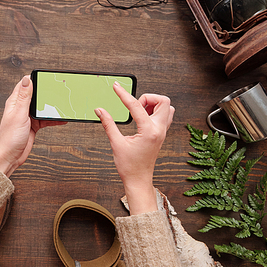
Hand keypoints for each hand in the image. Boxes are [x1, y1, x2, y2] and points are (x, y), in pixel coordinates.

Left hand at [0, 76, 65, 176]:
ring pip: (42, 107)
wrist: (10, 156)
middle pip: (35, 95)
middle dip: (46, 92)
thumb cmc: (10, 138)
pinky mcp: (33, 126)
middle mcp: (21, 108)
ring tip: (62, 104)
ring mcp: (27, 117)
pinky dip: (53, 119)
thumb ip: (24, 97)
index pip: (24, 85)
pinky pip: (45, 119)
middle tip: (58, 89)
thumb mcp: (19, 114)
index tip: (45, 76)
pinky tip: (62, 119)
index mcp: (15, 102)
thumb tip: (26, 79)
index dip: (34, 79)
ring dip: (51, 106)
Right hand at [95, 82, 174, 214]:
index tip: (116, 87)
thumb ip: (108, 124)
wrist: (139, 180)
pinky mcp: (161, 134)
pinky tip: (143, 118)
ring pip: (166, 107)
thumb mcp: (116, 143)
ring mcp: (162, 132)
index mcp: (149, 131)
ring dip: (153, 104)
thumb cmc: (129, 166)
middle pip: (162, 101)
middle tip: (134, 105)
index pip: (136, 105)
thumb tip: (100, 110)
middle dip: (147, 98)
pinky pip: (165, 116)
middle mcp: (159, 130)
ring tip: (139, 112)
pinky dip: (155, 111)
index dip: (124, 94)